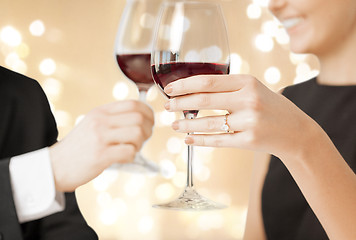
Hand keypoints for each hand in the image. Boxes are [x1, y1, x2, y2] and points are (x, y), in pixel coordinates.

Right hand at [49, 100, 153, 191]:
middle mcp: (100, 121)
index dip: (148, 113)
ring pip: (137, 134)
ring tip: (131, 149)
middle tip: (142, 139)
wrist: (55, 166)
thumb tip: (142, 117)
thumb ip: (113, 118)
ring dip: (139, 144)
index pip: (134, 104)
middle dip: (147, 130)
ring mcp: (100, 137)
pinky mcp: (100, 155)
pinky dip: (131, 156)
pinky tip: (124, 158)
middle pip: (139, 118)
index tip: (149, 123)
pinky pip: (129, 152)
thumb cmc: (79, 147)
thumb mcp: (93, 124)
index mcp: (100, 111)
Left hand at [164, 74, 318, 158]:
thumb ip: (228, 88)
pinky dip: (200, 140)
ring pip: (208, 123)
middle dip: (180, 103)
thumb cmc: (270, 107)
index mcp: (247, 82)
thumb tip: (192, 91)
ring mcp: (249, 121)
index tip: (170, 89)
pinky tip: (188, 140)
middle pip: (205, 100)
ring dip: (186, 125)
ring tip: (174, 126)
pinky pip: (218, 140)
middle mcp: (248, 99)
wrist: (296, 131)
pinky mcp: (249, 140)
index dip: (185, 85)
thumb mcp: (253, 89)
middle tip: (166, 106)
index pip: (208, 81)